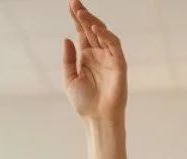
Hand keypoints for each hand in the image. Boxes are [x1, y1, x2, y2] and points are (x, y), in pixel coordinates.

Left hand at [63, 0, 126, 122]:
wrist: (97, 119)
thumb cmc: (84, 102)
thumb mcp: (70, 79)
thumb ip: (68, 59)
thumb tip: (67, 38)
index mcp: (87, 56)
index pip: (82, 32)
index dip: (76, 18)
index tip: (70, 4)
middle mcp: (98, 54)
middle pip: (91, 29)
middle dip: (83, 15)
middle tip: (74, 2)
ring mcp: (110, 57)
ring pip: (103, 34)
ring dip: (92, 23)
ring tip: (81, 13)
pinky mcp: (119, 63)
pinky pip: (114, 45)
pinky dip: (106, 36)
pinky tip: (95, 29)